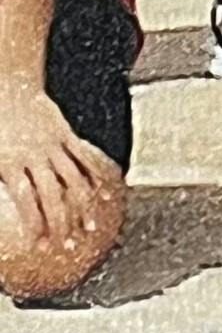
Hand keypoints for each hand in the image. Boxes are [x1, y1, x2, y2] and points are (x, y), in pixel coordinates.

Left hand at [0, 88, 112, 245]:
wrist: (9, 87)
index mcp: (11, 163)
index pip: (27, 200)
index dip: (34, 223)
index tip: (39, 245)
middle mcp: (35, 156)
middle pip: (53, 194)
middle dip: (61, 222)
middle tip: (67, 245)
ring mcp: (52, 144)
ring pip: (72, 178)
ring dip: (82, 204)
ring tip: (89, 227)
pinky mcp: (64, 133)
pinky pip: (82, 155)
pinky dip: (93, 174)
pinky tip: (102, 192)